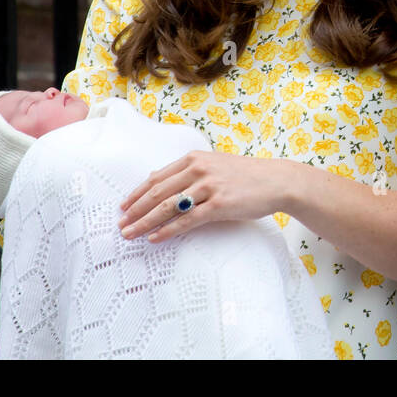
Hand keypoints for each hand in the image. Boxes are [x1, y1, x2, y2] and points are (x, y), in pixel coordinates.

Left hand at [117, 151, 297, 242]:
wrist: (276, 180)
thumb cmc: (246, 175)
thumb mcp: (216, 165)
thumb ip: (192, 172)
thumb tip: (164, 184)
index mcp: (194, 158)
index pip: (156, 177)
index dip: (137, 193)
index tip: (123, 207)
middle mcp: (198, 170)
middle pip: (157, 192)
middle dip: (135, 210)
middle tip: (120, 224)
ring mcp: (208, 187)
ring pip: (167, 207)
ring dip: (145, 222)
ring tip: (131, 234)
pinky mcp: (219, 205)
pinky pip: (187, 221)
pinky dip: (168, 230)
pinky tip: (155, 238)